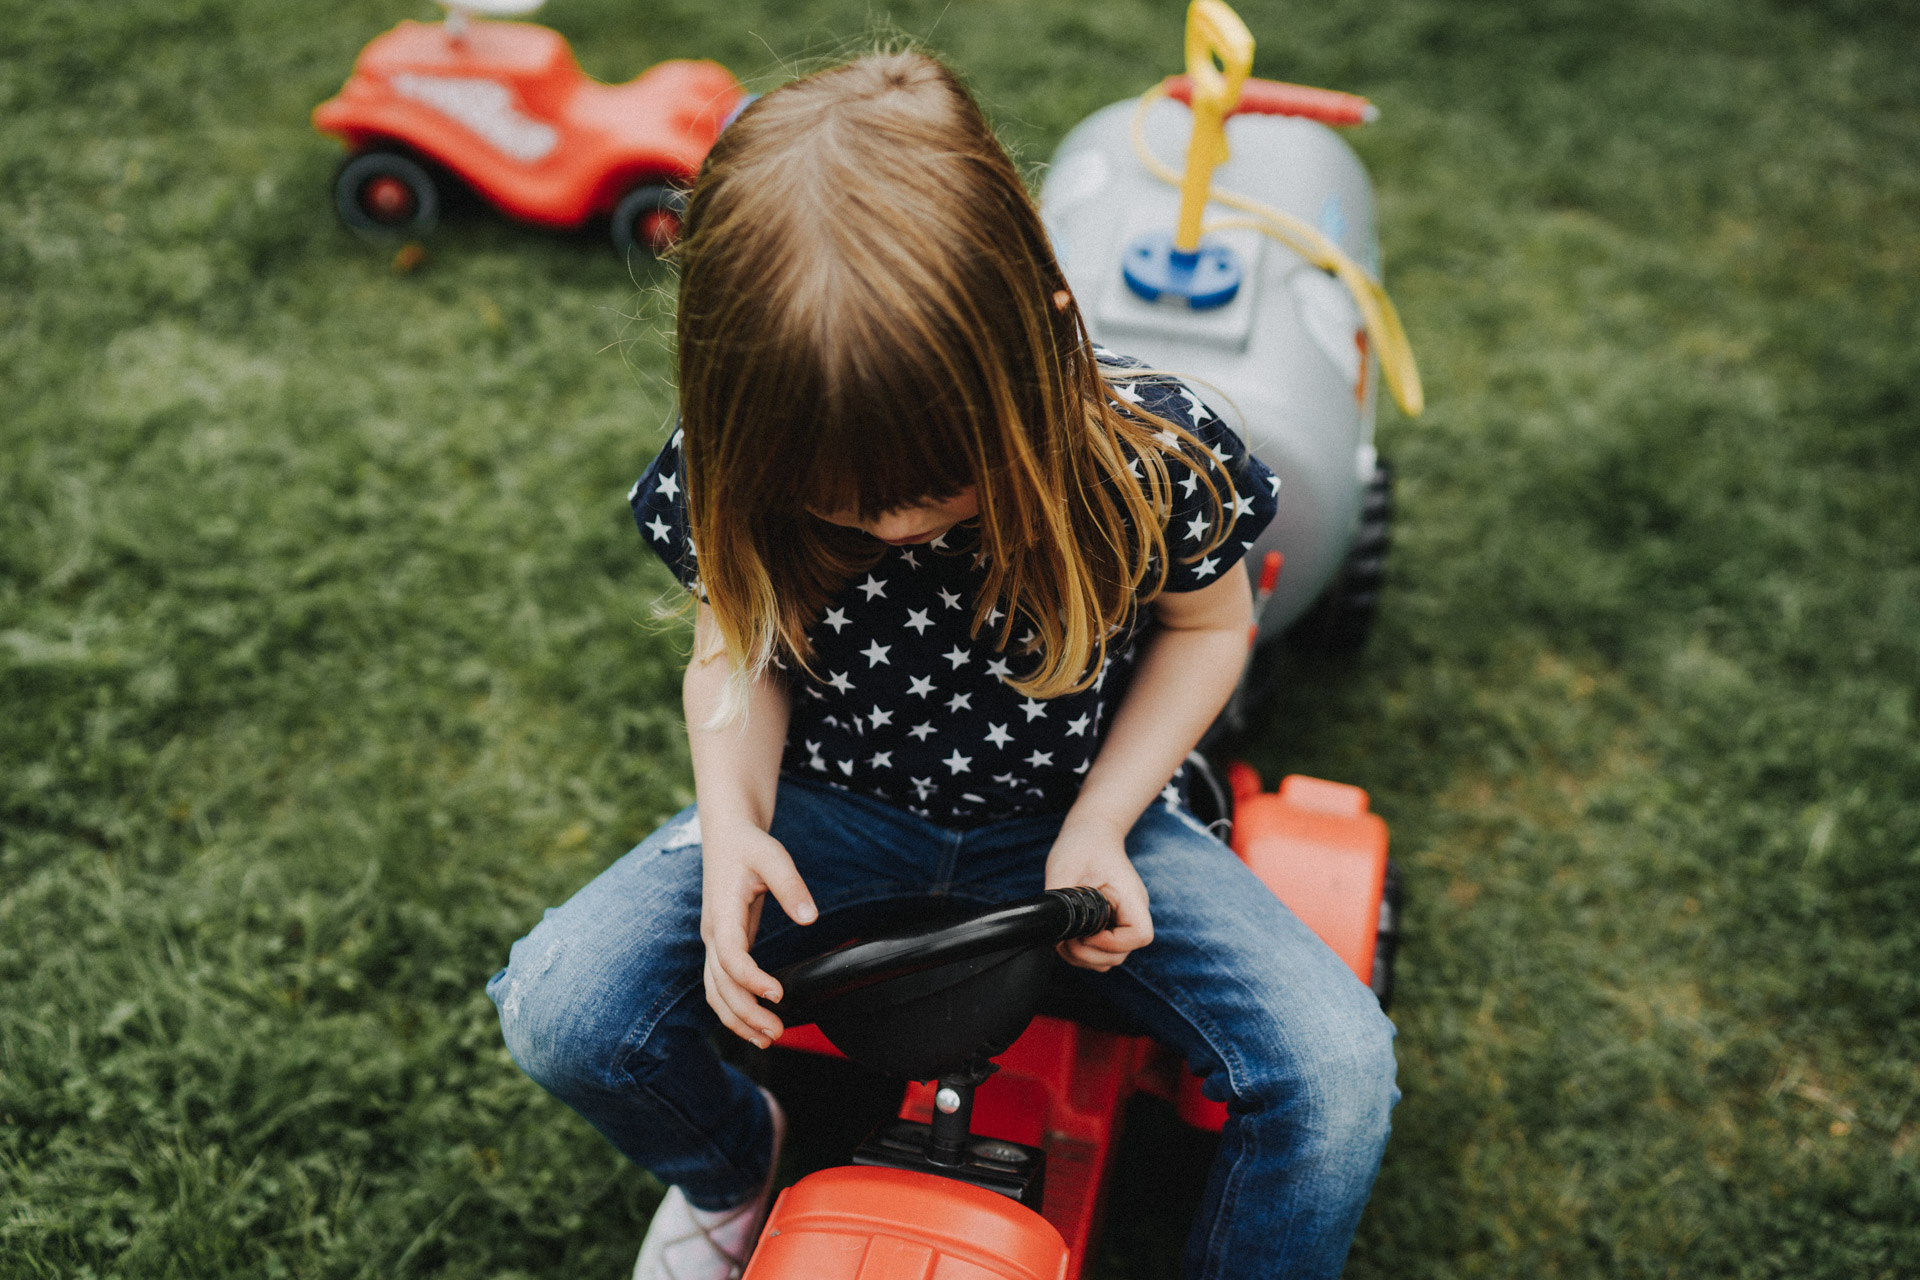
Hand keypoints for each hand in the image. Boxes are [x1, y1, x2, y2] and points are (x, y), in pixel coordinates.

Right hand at [699, 819, 817, 1047]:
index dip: (750, 979)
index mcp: (722, 913)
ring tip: (767, 1038)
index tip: (777, 993)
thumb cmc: (749, 846)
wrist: (727, 837)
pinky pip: (720, 985)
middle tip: (777, 1032)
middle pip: (720, 984)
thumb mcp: (773, 857)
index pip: (730, 956)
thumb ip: (791, 886)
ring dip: (737, 1019)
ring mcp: (714, 943)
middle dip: (746, 1013)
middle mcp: (713, 933)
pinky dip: (734, 1008)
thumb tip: (810, 918)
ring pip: (715, 991)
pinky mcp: (722, 947)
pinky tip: (755, 1023)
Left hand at [1044, 813, 1152, 970]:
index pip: (1139, 935)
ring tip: (1064, 940)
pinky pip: (1102, 951)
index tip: (1086, 932)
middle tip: (1066, 940)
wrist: (1092, 831)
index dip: (1112, 943)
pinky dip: (1084, 953)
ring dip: (1085, 957)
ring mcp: (1122, 920)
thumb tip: (1045, 926)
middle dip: (1089, 954)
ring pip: (1111, 958)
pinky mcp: (1111, 924)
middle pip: (1121, 954)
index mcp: (1130, 897)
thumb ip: (1058, 901)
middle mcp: (1132, 912)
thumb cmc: (1083, 845)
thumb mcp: (1065, 869)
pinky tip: (1068, 938)